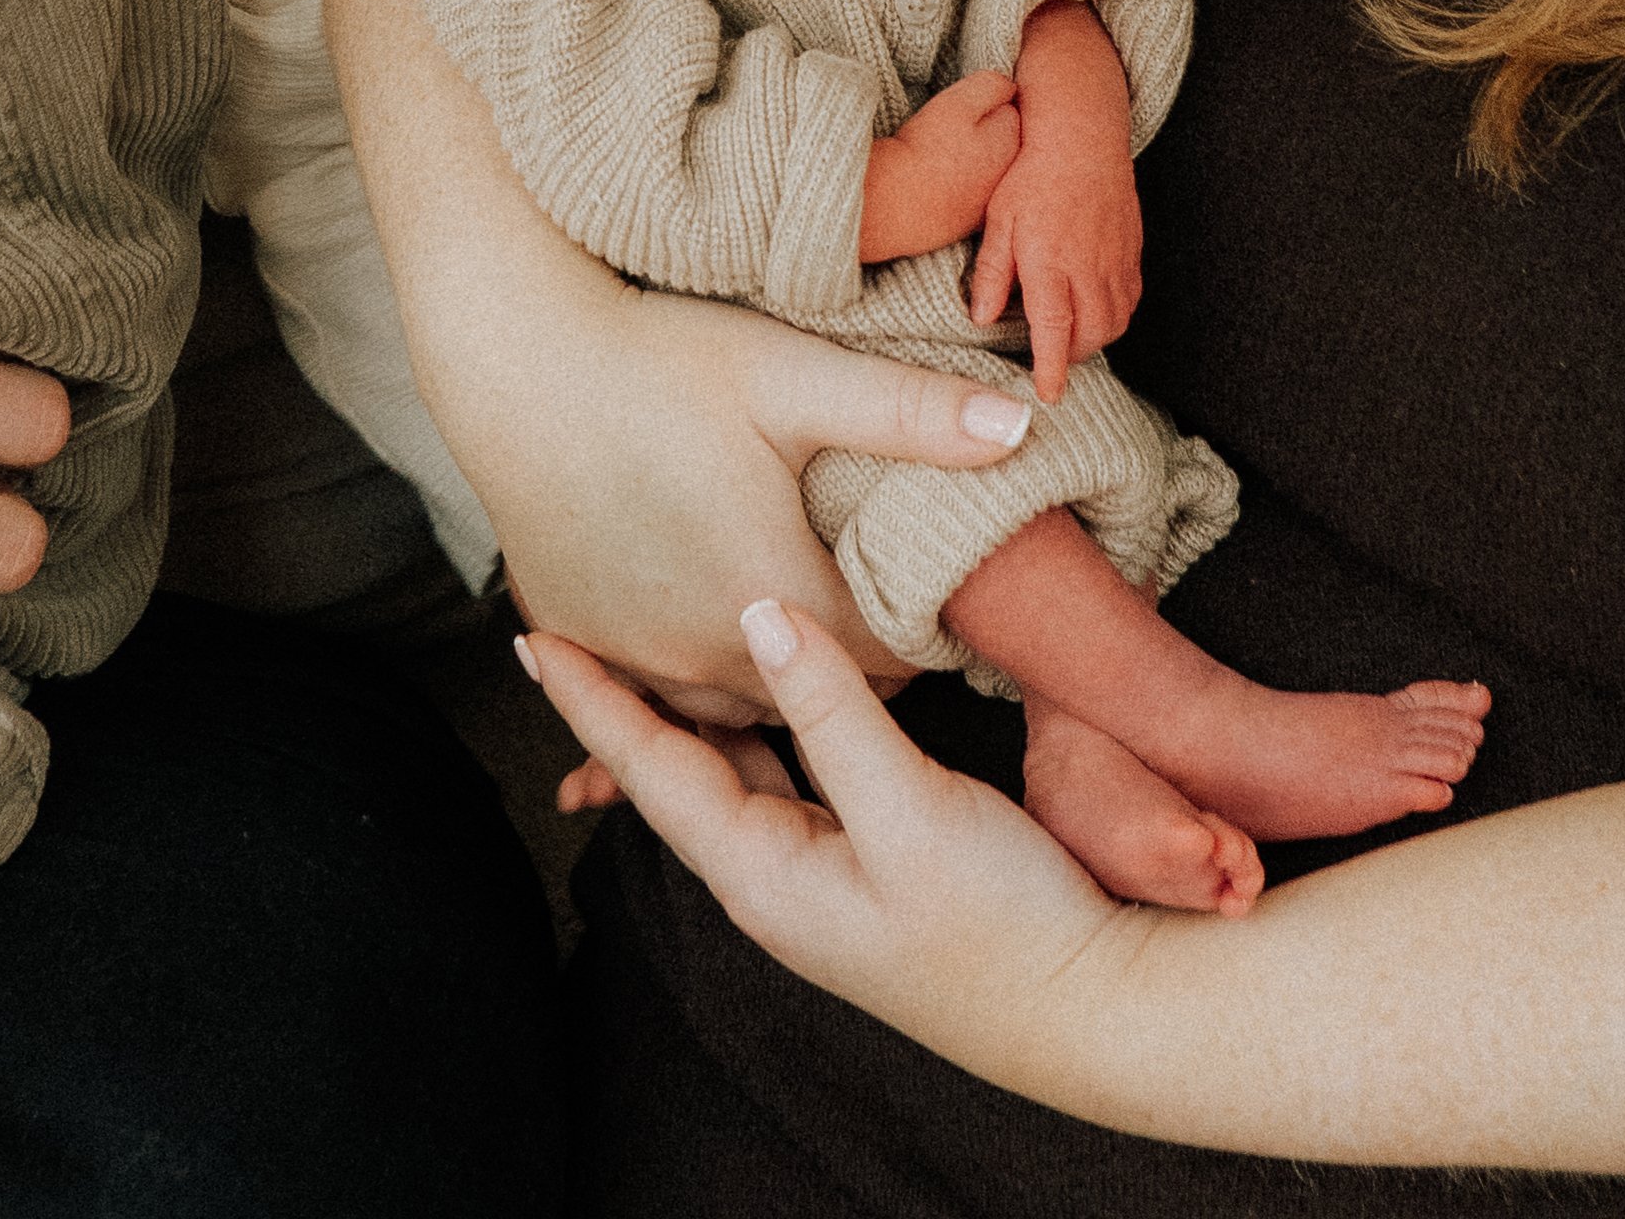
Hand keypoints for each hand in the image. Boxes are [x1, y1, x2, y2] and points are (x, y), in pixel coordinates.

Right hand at [326, 0, 1035, 724]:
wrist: (512, 356)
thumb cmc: (658, 355)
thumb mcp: (793, 374)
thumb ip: (912, 413)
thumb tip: (1027, 423)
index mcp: (772, 596)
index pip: (890, 663)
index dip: (920, 625)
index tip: (930, 581)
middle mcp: (701, 652)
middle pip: (813, 688)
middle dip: (847, 648)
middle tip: (860, 573)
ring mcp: (630, 653)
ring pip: (733, 696)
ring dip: (768, 662)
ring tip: (786, 586)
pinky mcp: (576, 635)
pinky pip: (654, 678)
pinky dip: (687, 653)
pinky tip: (699, 591)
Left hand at [527, 599, 1124, 1070]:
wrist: (1096, 1010)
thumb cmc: (1003, 926)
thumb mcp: (912, 810)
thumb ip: (830, 712)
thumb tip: (758, 613)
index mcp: (763, 874)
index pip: (650, 771)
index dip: (590, 700)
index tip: (528, 636)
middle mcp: (775, 878)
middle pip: (674, 773)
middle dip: (624, 701)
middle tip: (575, 621)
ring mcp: (822, 876)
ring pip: (732, 772)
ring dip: (692, 708)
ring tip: (649, 638)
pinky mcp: (870, 862)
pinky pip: (788, 777)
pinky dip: (763, 723)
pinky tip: (767, 683)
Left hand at [970, 0, 1140, 400]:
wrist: (1080, 135)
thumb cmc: (1029, 173)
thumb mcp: (997, 220)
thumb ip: (990, 272)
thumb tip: (981, 318)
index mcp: (1049, 262)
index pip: (1053, 331)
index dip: (1052, 370)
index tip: (1049, 395)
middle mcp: (1087, 266)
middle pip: (1091, 335)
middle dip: (1074, 358)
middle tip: (1052, 362)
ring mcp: (1115, 258)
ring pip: (1116, 320)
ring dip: (1096, 339)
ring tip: (1072, 340)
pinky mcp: (1132, 248)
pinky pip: (1131, 297)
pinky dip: (1116, 314)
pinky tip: (1096, 311)